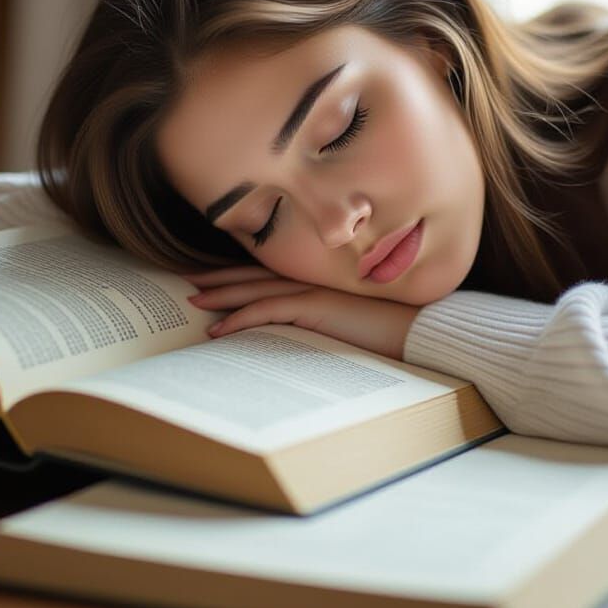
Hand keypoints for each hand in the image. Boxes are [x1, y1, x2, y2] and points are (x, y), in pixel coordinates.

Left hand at [183, 266, 419, 360]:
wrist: (419, 331)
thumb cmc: (392, 329)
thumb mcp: (352, 321)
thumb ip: (327, 317)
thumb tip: (301, 334)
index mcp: (320, 281)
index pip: (270, 274)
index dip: (240, 274)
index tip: (213, 277)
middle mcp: (312, 280)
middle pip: (255, 276)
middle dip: (220, 278)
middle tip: (189, 281)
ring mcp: (312, 291)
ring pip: (254, 289)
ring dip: (221, 295)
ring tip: (192, 300)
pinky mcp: (315, 307)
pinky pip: (267, 312)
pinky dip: (239, 319)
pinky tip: (217, 330)